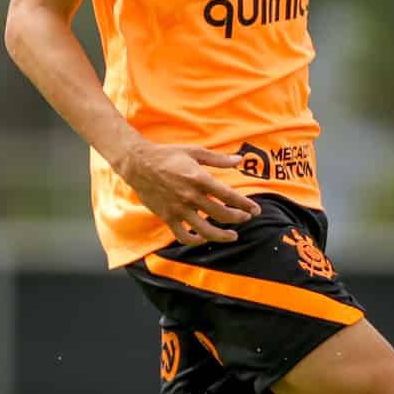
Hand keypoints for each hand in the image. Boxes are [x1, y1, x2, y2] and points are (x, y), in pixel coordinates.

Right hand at [119, 142, 261, 244]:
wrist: (138, 164)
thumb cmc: (168, 155)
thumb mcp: (194, 152)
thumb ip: (218, 159)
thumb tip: (240, 160)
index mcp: (199, 178)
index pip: (228, 196)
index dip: (245, 205)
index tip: (255, 210)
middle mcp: (190, 196)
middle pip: (221, 214)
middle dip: (238, 219)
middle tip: (246, 219)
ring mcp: (178, 209)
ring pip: (205, 230)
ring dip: (222, 236)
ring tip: (233, 236)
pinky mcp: (167, 217)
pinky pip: (182, 235)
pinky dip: (194, 241)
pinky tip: (203, 238)